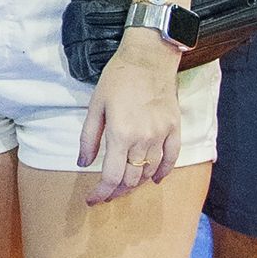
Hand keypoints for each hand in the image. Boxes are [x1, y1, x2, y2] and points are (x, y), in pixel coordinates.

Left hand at [78, 31, 181, 201]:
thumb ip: (88, 137)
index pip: (111, 177)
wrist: (148, 57)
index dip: (100, 193)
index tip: (92, 200)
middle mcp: (143, 139)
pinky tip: (154, 179)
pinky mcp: (175, 128)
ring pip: (149, 172)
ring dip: (136, 183)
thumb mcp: (96, 106)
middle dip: (116, 191)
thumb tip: (82, 163)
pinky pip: (172, 159)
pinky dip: (162, 172)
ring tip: (125, 185)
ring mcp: (162, 135)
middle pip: (131, 179)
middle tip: (106, 193)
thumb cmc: (118, 78)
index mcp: (120, 134)